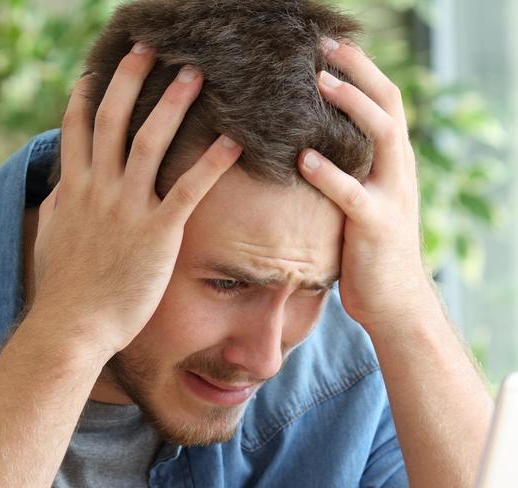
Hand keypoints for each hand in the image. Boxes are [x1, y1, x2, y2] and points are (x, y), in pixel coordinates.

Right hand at [30, 44, 241, 354]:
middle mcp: (98, 190)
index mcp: (73, 190)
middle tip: (151, 48)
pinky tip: (233, 140)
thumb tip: (60, 186)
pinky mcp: (157, 233)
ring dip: (173, 104)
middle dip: (131, 80)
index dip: (87, 94)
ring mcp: (127, 209)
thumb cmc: (63, 289)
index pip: (77, 129)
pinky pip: (188, 190)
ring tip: (196, 74)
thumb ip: (57, 206)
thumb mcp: (51, 238)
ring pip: (151, 143)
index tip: (98, 69)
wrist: (72, 327)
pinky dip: (211, 162)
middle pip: (114, 120)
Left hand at [298, 38, 431, 332]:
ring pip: (382, 137)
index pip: (384, 102)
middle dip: (359, 72)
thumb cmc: (367, 248)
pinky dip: (328, 173)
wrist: (394, 300)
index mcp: (393, 163)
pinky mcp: (376, 226)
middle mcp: (398, 171)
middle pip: (388, 106)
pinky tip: (303, 157)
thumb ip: (347, 172)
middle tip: (324, 48)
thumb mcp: (361, 201)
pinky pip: (352, 194)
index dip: (361, 70)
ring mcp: (392, 196)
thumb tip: (305, 145)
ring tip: (319, 83)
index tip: (330, 46)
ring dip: (352, 107)